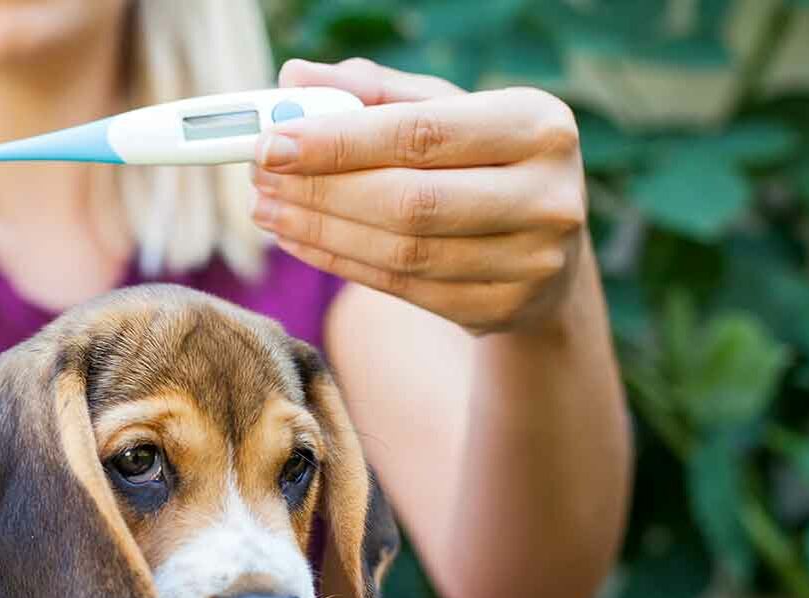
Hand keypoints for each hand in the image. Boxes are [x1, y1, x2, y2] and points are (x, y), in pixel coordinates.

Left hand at [250, 58, 587, 334]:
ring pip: (400, 251)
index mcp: (538, 125)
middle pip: (409, 200)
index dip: (339, 141)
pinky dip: (339, 262)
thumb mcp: (446, 113)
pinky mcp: (502, 309)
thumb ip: (374, 92)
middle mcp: (547, 195)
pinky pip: (401, 288)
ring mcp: (530, 261)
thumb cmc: (484, 163)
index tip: (272, 141)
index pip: (422, 133)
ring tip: (267, 208)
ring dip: (319, 231)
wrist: (547, 253)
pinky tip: (298, 240)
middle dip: (320, 189)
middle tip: (261, 177)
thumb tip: (292, 79)